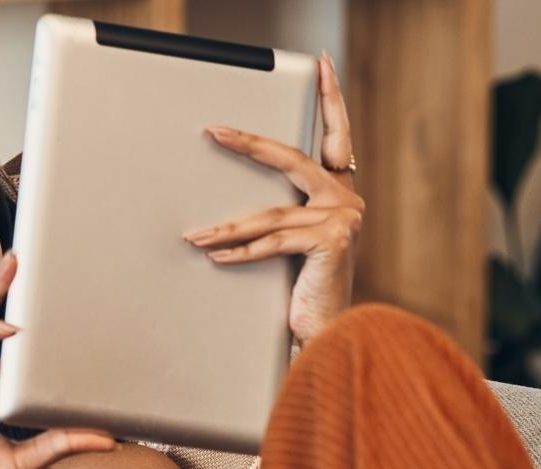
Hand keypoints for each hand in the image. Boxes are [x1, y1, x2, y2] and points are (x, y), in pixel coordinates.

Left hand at [185, 51, 363, 344]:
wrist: (328, 331)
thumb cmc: (305, 286)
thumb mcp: (295, 241)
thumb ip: (281, 213)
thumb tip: (228, 201)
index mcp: (339, 190)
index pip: (336, 134)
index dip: (332, 98)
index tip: (324, 65)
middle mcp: (346, 199)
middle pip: (291, 160)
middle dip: (250, 145)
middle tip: (215, 131)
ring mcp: (342, 220)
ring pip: (271, 213)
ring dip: (227, 227)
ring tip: (195, 235)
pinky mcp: (332, 243)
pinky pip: (273, 242)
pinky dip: (240, 250)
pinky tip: (214, 255)